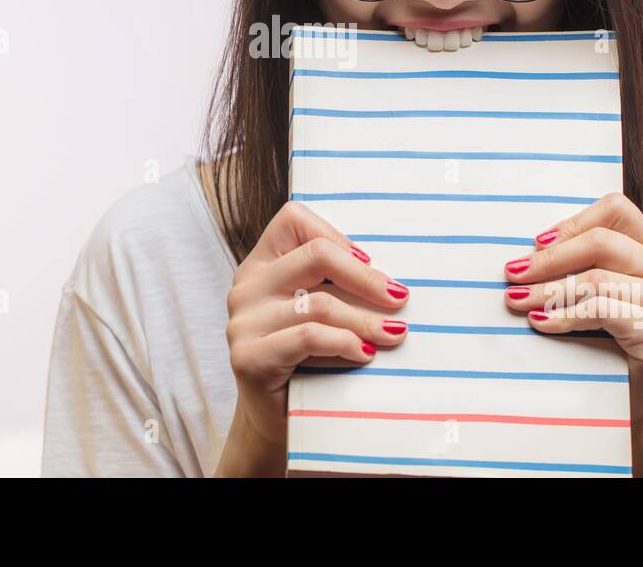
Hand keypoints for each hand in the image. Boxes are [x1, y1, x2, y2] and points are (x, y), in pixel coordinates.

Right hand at [215, 201, 410, 476]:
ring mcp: (243, 321)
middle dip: (367, 278)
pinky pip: (309, 338)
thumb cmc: (307, 361)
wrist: (274, 422)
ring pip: (320, 304)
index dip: (337, 235)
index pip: (294, 219)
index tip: (370, 263)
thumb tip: (393, 277)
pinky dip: (345, 343)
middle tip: (400, 298)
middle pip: (315, 255)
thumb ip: (335, 285)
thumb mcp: (317, 312)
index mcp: (261, 264)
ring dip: (366, 320)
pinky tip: (364, 353)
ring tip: (394, 334)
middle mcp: (247, 286)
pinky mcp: (249, 357)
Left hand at [500, 192, 642, 473]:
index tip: (535, 244)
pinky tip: (540, 322)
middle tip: (512, 273)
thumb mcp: (594, 294)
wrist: (629, 401)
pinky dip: (563, 316)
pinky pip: (601, 311)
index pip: (617, 210)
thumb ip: (578, 264)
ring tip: (516, 299)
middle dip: (549, 259)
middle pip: (602, 243)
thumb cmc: (603, 342)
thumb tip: (524, 249)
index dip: (573, 223)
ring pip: (597, 279)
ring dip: (547, 290)